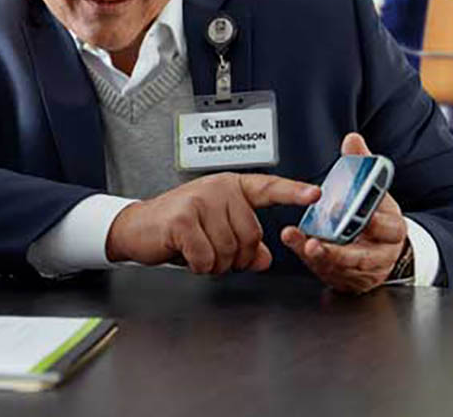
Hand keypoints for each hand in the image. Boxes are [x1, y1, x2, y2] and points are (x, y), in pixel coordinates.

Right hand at [105, 172, 319, 274]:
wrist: (137, 228)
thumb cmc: (177, 228)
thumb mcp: (215, 232)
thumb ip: (245, 243)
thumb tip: (264, 258)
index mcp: (230, 187)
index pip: (268, 187)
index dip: (293, 192)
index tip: (315, 195)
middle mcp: (218, 188)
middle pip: (251, 236)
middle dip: (236, 257)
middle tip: (213, 252)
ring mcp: (200, 200)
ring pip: (230, 250)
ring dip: (215, 263)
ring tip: (198, 252)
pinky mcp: (183, 219)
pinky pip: (207, 257)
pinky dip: (199, 265)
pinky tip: (186, 254)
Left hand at [281, 134, 407, 293]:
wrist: (386, 249)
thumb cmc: (379, 216)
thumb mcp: (376, 190)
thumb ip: (363, 164)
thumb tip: (352, 139)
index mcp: (392, 229)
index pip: (387, 228)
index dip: (374, 224)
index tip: (360, 218)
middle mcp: (381, 254)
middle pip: (363, 257)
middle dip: (339, 251)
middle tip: (316, 242)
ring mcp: (365, 271)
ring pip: (344, 268)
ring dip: (322, 257)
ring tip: (305, 245)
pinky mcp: (349, 280)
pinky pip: (332, 275)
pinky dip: (316, 263)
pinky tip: (301, 250)